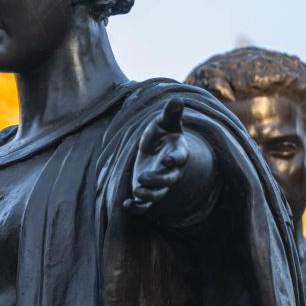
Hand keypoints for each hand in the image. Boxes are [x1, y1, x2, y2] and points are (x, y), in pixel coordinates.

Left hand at [125, 98, 206, 216]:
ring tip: (136, 191)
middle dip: (156, 180)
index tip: (166, 158)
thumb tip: (177, 99)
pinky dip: (136, 207)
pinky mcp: (147, 191)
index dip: (174, 159)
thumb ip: (170, 114)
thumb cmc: (161, 134)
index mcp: (177, 153)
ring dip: (147, 195)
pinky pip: (144, 204)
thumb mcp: (164, 123)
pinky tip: (126, 204)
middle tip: (141, 178)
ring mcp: (159, 184)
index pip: (180, 158)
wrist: (155, 150)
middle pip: (168, 180)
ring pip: (157, 194)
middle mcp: (170, 171)